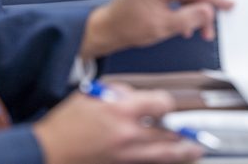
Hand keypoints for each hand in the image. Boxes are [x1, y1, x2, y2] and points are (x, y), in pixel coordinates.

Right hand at [34, 86, 201, 163]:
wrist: (49, 151)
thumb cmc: (65, 123)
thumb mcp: (91, 95)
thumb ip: (118, 92)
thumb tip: (135, 95)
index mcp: (120, 110)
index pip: (160, 103)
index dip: (169, 102)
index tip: (169, 102)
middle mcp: (127, 134)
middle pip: (168, 133)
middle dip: (185, 130)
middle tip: (198, 129)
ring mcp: (125, 154)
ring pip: (164, 154)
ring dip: (184, 151)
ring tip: (197, 148)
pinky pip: (149, 162)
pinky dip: (163, 159)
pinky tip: (172, 157)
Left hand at [79, 0, 232, 59]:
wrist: (110, 27)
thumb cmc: (130, 27)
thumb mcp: (164, 26)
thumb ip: (190, 17)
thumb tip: (209, 10)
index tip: (229, 5)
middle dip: (204, 9)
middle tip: (210, 29)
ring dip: (195, 10)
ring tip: (199, 31)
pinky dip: (185, 6)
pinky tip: (186, 24)